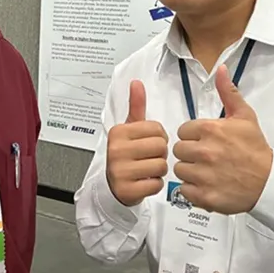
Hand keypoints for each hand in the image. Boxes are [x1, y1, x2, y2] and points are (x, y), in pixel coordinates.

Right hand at [105, 80, 169, 205]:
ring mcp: (120, 171)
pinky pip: (157, 184)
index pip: (157, 129)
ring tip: (146, 170)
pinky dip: (155, 185)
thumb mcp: (129, 129)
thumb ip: (136, 106)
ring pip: (161, 166)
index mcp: (119, 132)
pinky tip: (144, 181)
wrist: (112, 185)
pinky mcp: (127, 190)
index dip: (159, 137)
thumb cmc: (125, 155)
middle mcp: (116, 150)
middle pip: (161, 147)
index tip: (148, 143)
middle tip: (148, 158)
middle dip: (160, 154)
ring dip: (159, 170)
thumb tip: (136, 82)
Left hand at [172, 65, 273, 214]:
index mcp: (210, 130)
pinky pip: (184, 190)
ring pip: (179, 170)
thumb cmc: (256, 149)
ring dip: (190, 172)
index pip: (183, 131)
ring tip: (208, 172)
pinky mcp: (203, 196)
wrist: (270, 182)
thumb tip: (220, 69)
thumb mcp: (245, 117)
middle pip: (178, 151)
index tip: (207, 142)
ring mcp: (203, 175)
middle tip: (208, 158)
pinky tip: (208, 185)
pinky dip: (193, 190)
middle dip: (190, 154)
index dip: (194, 137)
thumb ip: (228, 93)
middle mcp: (204, 151)